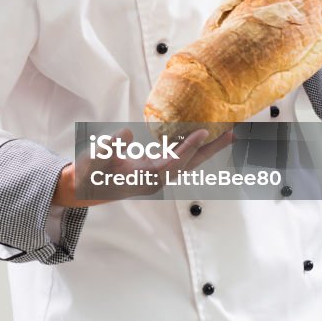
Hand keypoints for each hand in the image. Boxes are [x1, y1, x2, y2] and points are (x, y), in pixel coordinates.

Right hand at [53, 126, 233, 206]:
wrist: (88, 189)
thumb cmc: (92, 173)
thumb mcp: (95, 158)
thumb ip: (110, 146)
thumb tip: (127, 132)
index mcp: (145, 178)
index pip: (173, 162)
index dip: (188, 147)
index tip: (203, 131)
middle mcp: (158, 179)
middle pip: (191, 164)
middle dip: (211, 149)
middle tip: (233, 132)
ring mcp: (159, 175)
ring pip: (189, 162)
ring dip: (208, 148)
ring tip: (227, 132)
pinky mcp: (158, 169)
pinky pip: (182, 158)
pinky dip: (194, 147)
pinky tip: (203, 135)